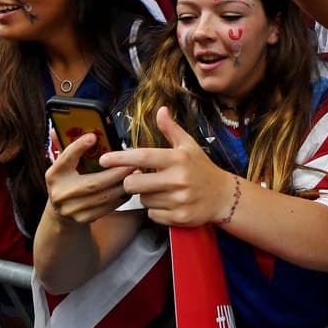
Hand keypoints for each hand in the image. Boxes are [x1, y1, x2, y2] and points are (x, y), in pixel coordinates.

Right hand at [43, 131, 132, 224]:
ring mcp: (72, 209)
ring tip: (136, 173)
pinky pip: (108, 207)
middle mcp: (60, 193)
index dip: (78, 147)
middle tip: (133, 162)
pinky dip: (121, 196)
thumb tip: (61, 127)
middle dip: (117, 172)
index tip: (92, 136)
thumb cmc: (66, 182)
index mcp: (54, 174)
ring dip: (123, 184)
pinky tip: (130, 186)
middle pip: (93, 182)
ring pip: (104, 196)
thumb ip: (68, 146)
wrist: (60, 213)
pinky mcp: (84, 218)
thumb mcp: (63, 164)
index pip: (65, 158)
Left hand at [102, 107, 235, 226]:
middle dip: (131, 181)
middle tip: (140, 179)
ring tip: (161, 191)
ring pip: (143, 200)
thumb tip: (161, 110)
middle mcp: (178, 179)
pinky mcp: (179, 217)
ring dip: (146, 196)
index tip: (103, 159)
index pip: (142, 157)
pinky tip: (168, 203)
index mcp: (178, 159)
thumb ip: (171, 130)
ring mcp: (179, 200)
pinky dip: (156, 210)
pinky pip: (152, 215)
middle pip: (134, 183)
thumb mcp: (189, 146)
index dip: (120, 158)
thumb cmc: (202, 168)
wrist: (223, 196)